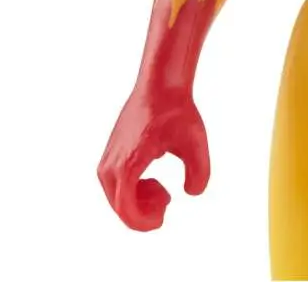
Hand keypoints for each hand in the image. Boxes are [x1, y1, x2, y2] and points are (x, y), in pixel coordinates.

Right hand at [98, 85, 210, 230]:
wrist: (160, 84)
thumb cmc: (176, 111)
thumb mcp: (196, 142)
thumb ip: (200, 172)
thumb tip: (192, 193)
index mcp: (127, 164)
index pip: (126, 209)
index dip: (144, 222)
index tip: (163, 218)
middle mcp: (110, 164)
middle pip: (120, 207)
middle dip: (144, 213)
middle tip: (167, 199)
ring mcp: (107, 159)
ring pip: (116, 198)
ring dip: (138, 202)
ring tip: (161, 191)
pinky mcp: (110, 154)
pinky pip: (116, 186)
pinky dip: (132, 191)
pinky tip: (150, 182)